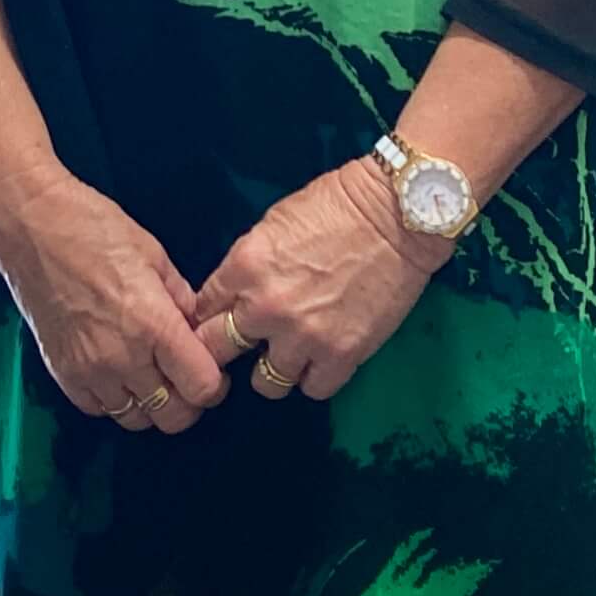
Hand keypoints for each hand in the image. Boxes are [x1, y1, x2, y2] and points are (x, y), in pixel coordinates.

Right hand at [0, 163, 226, 433]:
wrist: (30, 225)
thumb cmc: (93, 226)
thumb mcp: (152, 253)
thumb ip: (180, 298)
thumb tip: (196, 328)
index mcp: (154, 324)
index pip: (202, 386)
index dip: (215, 383)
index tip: (212, 369)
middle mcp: (124, 358)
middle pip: (173, 416)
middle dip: (188, 401)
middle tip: (184, 376)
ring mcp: (90, 371)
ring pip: (136, 419)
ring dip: (150, 402)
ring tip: (148, 373)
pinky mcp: (62, 374)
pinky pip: (99, 409)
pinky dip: (114, 399)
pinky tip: (116, 372)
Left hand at [192, 160, 450, 402]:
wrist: (393, 216)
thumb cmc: (333, 206)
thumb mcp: (272, 225)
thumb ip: (248, 266)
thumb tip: (235, 295)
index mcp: (245, 266)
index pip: (202, 308)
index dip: (208, 315)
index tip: (218, 319)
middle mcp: (266, 307)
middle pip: (217, 352)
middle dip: (223, 350)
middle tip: (239, 347)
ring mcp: (303, 336)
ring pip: (266, 383)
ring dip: (274, 367)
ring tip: (288, 351)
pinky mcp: (341, 356)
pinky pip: (312, 389)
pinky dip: (314, 376)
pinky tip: (320, 356)